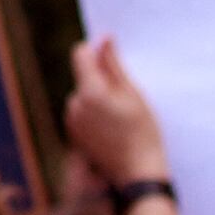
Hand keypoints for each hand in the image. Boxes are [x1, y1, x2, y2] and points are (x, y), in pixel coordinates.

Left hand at [67, 37, 169, 187]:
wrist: (138, 176)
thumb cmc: (142, 133)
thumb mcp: (133, 94)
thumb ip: (113, 65)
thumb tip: (104, 38)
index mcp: (89, 92)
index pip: (80, 54)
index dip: (96, 52)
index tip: (113, 59)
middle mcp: (74, 104)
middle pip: (83, 76)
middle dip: (101, 80)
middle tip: (126, 99)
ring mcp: (72, 121)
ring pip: (83, 94)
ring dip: (97, 98)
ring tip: (121, 118)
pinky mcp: (74, 134)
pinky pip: (82, 112)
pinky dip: (94, 114)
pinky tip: (113, 129)